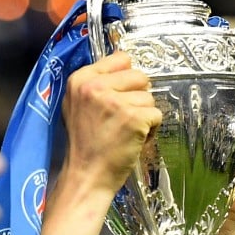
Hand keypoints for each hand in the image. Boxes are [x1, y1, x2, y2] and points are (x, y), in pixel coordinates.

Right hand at [60, 51, 162, 194]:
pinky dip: (152, 130)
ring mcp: (115, 102)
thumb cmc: (85, 144)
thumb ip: (96, 84)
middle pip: (139, 76)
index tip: (120, 96)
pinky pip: (157, 115)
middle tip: (122, 119)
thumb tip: (125, 64)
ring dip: (144, 115)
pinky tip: (134, 140)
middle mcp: (96, 87)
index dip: (126, 79)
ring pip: (149, 98)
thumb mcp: (77, 105)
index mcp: (80, 79)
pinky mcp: (134, 118)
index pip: (121, 59)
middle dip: (137, 97)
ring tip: (125, 132)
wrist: (86, 176)